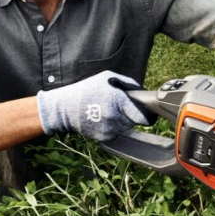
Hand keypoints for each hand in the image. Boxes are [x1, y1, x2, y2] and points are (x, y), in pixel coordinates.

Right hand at [36, 71, 156, 141]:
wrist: (66, 108)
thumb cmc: (87, 90)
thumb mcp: (108, 79)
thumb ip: (128, 84)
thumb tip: (142, 93)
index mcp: (118, 101)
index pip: (142, 116)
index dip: (147, 116)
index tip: (148, 115)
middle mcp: (115, 117)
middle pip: (134, 122)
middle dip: (131, 115)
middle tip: (121, 108)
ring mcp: (109, 129)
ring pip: (125, 128)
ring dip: (122, 121)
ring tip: (109, 112)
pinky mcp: (104, 137)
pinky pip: (116, 133)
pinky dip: (113, 128)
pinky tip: (103, 119)